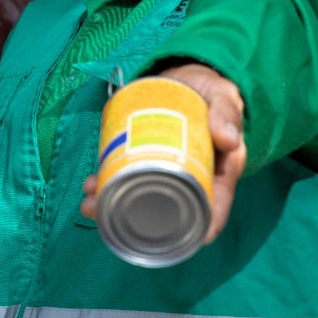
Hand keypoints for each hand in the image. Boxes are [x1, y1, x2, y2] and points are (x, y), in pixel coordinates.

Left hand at [80, 63, 246, 244]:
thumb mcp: (224, 98)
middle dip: (138, 215)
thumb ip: (227, 113)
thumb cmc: (212, 92)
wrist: (191, 76)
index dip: (204, 226)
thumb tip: (228, 140)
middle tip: (107, 211)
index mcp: (218, 171)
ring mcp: (166, 169)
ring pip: (142, 194)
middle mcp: (191, 177)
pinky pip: (129, 175)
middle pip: (169, 206)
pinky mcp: (146, 157)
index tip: (188, 241)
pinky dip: (109, 180)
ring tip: (90, 200)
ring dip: (114, 200)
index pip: (215, 204)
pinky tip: (91, 182)